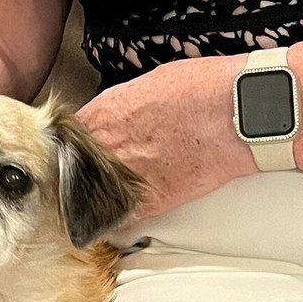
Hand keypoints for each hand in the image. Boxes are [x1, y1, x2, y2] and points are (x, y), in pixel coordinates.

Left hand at [75, 54, 257, 218]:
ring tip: (99, 199)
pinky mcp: (151, 202)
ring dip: (95, 199)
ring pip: (92, 198)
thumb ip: (121, 106)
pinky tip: (122, 213)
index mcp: (103, 115)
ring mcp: (127, 178)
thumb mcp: (147, 84)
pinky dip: (120, 217)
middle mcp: (108, 148)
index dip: (71, 146)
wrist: (235, 114)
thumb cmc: (200, 89)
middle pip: (72, 169)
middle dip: (77, 173)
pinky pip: (122, 217)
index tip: (75, 151)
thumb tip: (115, 117)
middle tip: (83, 177)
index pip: (67, 137)